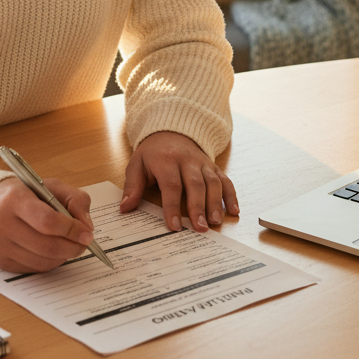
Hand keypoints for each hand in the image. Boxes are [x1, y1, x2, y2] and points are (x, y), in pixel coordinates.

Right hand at [0, 177, 95, 272]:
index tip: (87, 233)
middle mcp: (1, 223)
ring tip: (70, 246)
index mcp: (14, 199)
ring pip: (41, 261)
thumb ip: (74, 199)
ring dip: (63, 256)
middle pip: (46, 245)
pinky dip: (50, 263)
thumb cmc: (22, 194)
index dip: (71, 230)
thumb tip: (87, 226)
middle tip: (84, 243)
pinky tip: (54, 252)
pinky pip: (33, 269)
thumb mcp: (49, 186)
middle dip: (72, 247)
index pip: (47, 221)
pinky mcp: (0, 261)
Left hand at [121, 131, 238, 231]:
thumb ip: (132, 186)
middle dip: (198, 207)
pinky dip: (231, 195)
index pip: (171, 184)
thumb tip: (125, 208)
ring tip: (216, 222)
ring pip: (213, 182)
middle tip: (200, 228)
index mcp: (166, 160)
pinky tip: (234, 211)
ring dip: (216, 203)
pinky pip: (225, 180)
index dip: (173, 206)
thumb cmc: (153, 153)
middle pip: (195, 184)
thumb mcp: (137, 164)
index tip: (174, 226)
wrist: (171, 130)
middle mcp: (187, 160)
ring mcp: (203, 163)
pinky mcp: (213, 166)